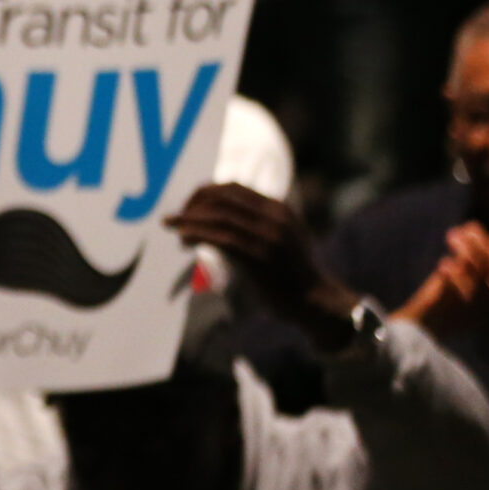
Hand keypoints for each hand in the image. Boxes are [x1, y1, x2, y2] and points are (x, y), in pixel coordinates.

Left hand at [165, 183, 360, 349]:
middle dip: (192, 204)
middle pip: (221, 198)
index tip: (189, 204)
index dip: (204, 192)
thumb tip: (220, 214)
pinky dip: (196, 235)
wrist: (315, 301)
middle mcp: (274, 218)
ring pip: (217, 217)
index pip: (233, 188)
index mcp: (279, 209)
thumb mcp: (282, 236)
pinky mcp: (258, 258)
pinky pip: (219, 239)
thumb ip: (258, 221)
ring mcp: (267, 237)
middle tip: (177, 217)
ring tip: (173, 227)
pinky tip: (184, 241)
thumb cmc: (293, 273)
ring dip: (188, 220)